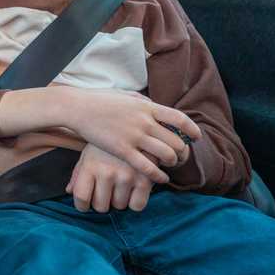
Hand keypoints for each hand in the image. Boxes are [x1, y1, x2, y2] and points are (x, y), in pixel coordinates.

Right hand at [65, 88, 200, 182]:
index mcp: (147, 107)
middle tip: (182, 157)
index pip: (180, 119)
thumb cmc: (100, 100)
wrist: (78, 108)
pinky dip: (159, 175)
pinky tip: (160, 178)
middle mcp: (144, 121)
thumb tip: (154, 105)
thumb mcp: (126, 96)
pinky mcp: (122, 150)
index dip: (192, 130)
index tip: (196, 137)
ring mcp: (134, 136)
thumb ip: (142, 102)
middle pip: (177, 141)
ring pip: (166, 155)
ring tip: (170, 165)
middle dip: (183, 152)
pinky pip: (148, 167)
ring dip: (172, 162)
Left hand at [67, 144, 154, 212]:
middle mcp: (107, 172)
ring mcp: (127, 176)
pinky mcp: (145, 179)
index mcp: (90, 165)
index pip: (81, 197)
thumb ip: (79, 173)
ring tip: (122, 185)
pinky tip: (134, 190)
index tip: (85, 206)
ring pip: (119, 206)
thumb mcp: (89, 153)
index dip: (82, 206)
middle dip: (102, 202)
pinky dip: (136, 202)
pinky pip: (137, 206)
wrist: (137, 125)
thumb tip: (69, 191)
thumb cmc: (108, 143)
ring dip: (119, 200)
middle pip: (101, 206)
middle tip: (107, 192)